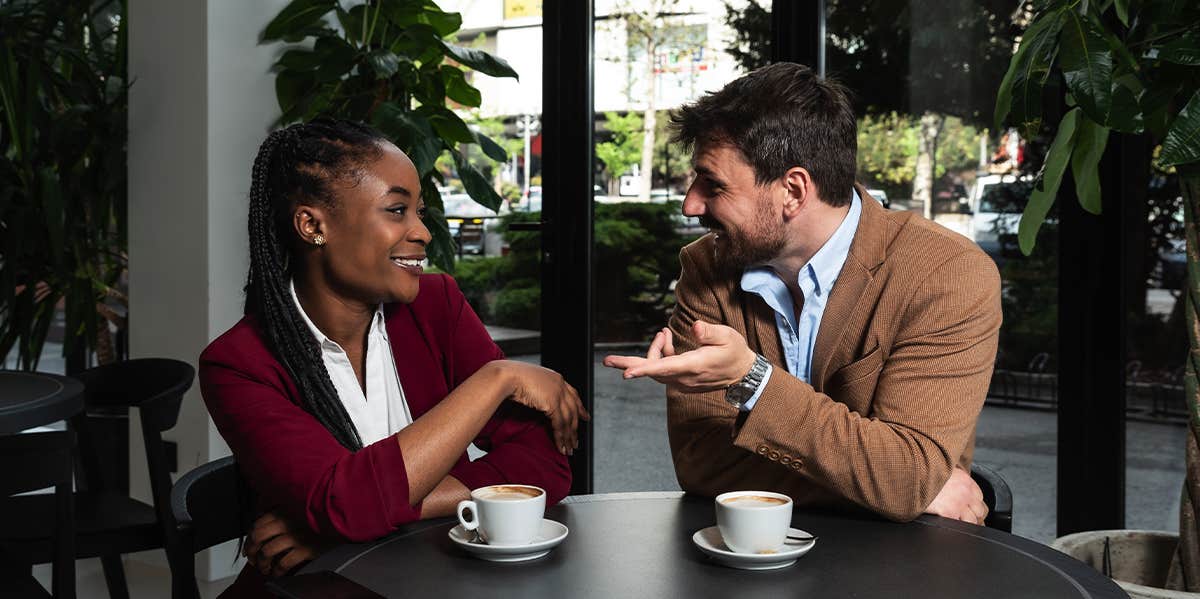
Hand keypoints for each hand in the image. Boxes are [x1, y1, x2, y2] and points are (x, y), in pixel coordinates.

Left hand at [242, 511, 324, 576]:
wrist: (340, 523)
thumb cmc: (317, 519)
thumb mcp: (296, 510)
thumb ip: (279, 514)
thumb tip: (259, 525)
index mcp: (283, 510)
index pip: (256, 524)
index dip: (248, 539)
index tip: (248, 548)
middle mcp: (287, 521)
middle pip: (257, 537)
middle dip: (252, 551)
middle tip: (253, 559)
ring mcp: (296, 535)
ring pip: (267, 551)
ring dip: (262, 563)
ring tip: (265, 568)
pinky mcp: (305, 548)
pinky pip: (283, 563)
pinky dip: (277, 571)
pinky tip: (277, 572)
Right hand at [496, 361, 590, 454]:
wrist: (506, 376)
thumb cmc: (510, 377)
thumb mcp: (529, 382)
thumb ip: (537, 390)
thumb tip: (535, 400)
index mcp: (555, 377)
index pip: (573, 394)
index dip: (580, 407)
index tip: (585, 417)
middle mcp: (560, 384)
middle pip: (573, 410)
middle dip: (576, 427)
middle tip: (576, 440)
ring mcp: (558, 394)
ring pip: (568, 420)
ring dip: (569, 437)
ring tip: (569, 449)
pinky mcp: (553, 404)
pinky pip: (560, 425)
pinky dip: (561, 438)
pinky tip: (561, 446)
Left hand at [602, 322, 756, 391]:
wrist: (743, 375)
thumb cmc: (735, 352)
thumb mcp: (727, 337)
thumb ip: (709, 332)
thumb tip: (694, 326)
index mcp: (694, 366)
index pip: (664, 368)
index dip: (643, 370)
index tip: (626, 373)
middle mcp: (684, 378)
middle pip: (651, 372)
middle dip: (629, 365)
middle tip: (607, 360)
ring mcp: (682, 382)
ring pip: (656, 368)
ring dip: (654, 351)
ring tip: (663, 333)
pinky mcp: (682, 382)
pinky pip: (663, 370)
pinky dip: (661, 355)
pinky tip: (667, 339)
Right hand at [923, 466, 987, 524]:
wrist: (911, 478)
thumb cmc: (923, 473)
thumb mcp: (942, 470)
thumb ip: (952, 478)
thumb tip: (953, 485)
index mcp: (964, 480)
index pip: (979, 496)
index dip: (973, 502)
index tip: (968, 506)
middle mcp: (965, 492)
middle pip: (979, 510)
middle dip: (972, 514)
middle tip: (962, 516)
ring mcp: (959, 504)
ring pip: (972, 520)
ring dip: (964, 522)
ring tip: (955, 521)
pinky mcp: (949, 514)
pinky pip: (959, 525)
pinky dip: (954, 526)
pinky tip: (947, 522)